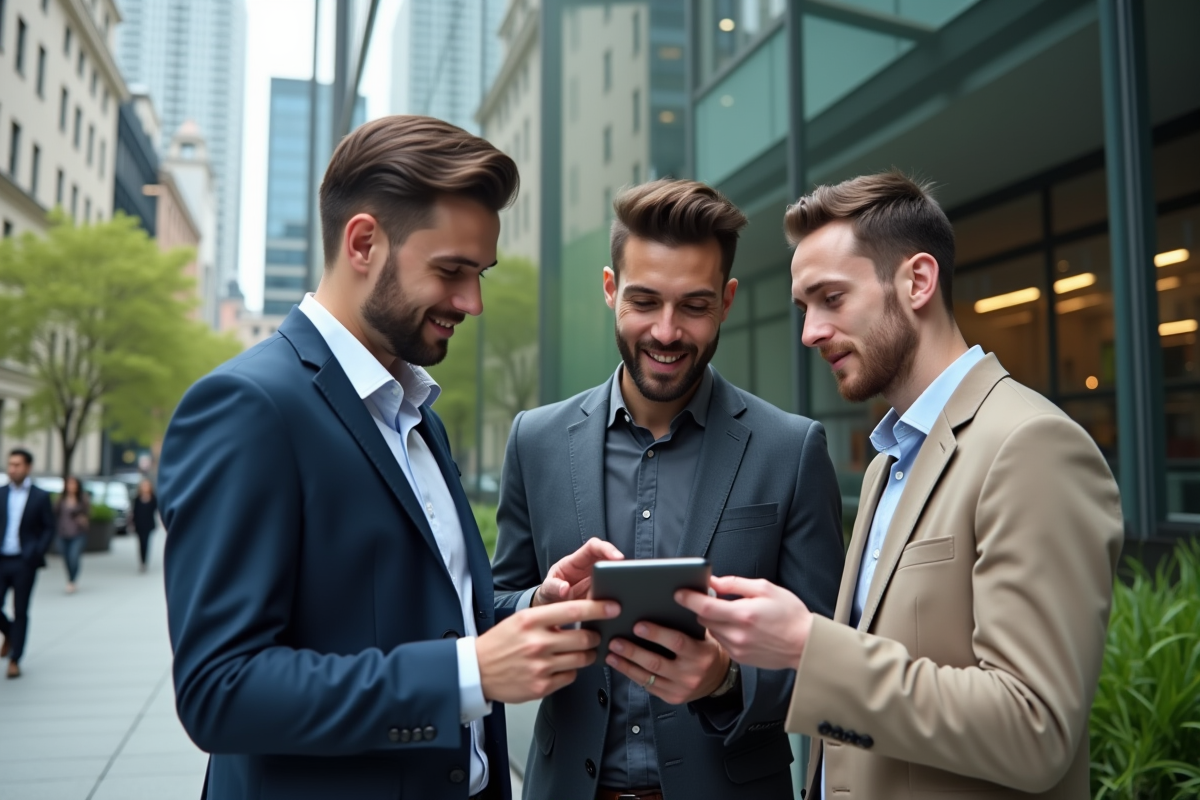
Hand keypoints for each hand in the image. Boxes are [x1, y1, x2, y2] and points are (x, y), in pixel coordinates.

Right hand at [476, 598, 619, 703]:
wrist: (476, 671)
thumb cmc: (500, 643)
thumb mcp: (520, 620)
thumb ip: (548, 617)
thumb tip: (580, 614)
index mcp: (531, 620)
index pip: (573, 610)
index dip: (598, 608)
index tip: (613, 606)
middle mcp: (537, 643)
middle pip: (584, 638)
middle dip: (595, 636)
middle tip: (595, 635)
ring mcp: (540, 667)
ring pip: (581, 659)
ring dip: (587, 654)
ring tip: (581, 651)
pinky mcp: (541, 687)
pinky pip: (570, 677)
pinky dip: (571, 671)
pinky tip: (561, 666)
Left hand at [533, 537, 623, 605]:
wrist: (551, 608)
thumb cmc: (549, 593)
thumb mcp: (547, 590)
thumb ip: (552, 588)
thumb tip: (564, 589)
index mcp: (575, 562)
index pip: (593, 547)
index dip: (606, 549)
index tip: (617, 558)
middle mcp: (589, 569)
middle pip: (609, 560)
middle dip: (620, 565)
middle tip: (628, 575)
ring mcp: (597, 582)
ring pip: (614, 577)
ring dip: (621, 582)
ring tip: (626, 590)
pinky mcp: (601, 596)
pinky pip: (612, 594)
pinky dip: (618, 598)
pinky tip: (623, 604)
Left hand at [606, 623, 729, 704]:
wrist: (718, 679)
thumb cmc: (707, 650)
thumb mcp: (705, 635)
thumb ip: (688, 623)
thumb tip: (663, 603)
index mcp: (700, 654)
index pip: (677, 642)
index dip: (656, 634)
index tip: (637, 625)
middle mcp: (690, 674)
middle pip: (656, 662)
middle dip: (633, 651)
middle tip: (615, 641)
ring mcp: (680, 689)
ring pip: (648, 677)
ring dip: (626, 665)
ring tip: (611, 654)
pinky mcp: (672, 698)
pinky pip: (648, 687)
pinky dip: (632, 675)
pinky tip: (621, 666)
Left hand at [675, 575, 812, 670]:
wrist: (806, 645)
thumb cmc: (790, 614)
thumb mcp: (766, 589)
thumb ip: (736, 584)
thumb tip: (713, 581)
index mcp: (743, 615)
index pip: (705, 608)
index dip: (688, 598)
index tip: (677, 592)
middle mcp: (737, 635)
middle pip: (704, 620)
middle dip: (702, 608)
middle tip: (707, 598)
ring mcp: (737, 649)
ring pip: (711, 631)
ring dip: (713, 621)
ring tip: (727, 612)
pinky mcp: (740, 658)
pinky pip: (722, 642)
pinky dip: (722, 632)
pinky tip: (736, 626)